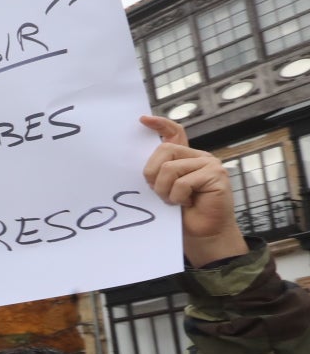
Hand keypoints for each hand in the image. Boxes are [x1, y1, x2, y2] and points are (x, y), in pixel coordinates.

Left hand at [140, 117, 243, 264]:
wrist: (203, 233)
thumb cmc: (182, 213)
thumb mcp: (165, 189)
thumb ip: (158, 173)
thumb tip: (138, 162)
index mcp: (185, 157)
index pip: (175, 132)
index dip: (160, 124)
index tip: (142, 120)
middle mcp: (198, 156)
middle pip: (164, 150)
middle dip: (152, 173)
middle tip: (158, 192)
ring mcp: (209, 164)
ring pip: (170, 168)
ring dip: (164, 190)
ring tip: (174, 201)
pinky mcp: (216, 175)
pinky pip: (183, 182)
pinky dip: (178, 196)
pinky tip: (187, 203)